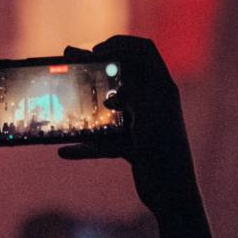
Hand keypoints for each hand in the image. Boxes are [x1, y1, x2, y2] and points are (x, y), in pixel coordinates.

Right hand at [58, 36, 196, 215]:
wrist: (173, 194)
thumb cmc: (165, 150)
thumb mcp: (147, 112)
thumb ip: (131, 91)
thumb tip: (114, 80)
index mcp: (162, 87)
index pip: (143, 50)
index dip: (120, 44)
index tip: (95, 52)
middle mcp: (152, 102)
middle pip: (121, 76)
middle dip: (95, 69)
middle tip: (69, 64)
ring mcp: (140, 124)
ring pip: (108, 108)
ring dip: (87, 105)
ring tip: (64, 102)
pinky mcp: (131, 146)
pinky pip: (104, 141)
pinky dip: (86, 145)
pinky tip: (66, 151)